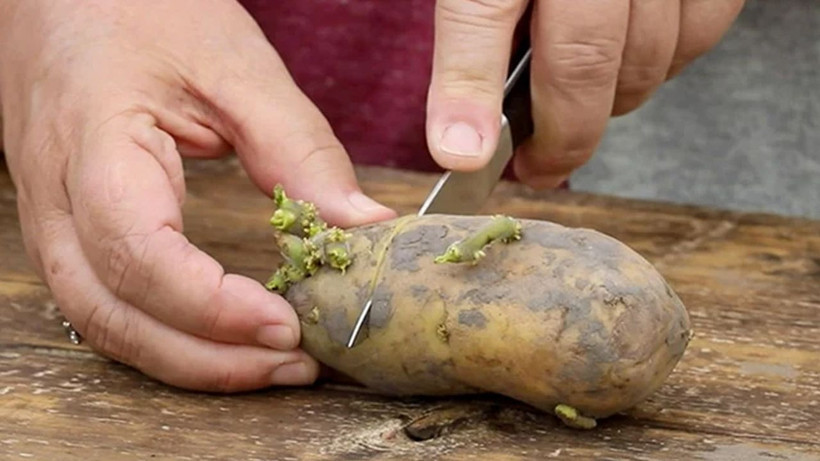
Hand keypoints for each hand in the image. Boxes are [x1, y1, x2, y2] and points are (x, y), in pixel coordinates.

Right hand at [0, 0, 394, 390]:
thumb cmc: (147, 8)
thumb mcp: (236, 67)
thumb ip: (299, 149)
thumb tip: (364, 226)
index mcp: (94, 144)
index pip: (138, 253)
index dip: (213, 306)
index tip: (288, 323)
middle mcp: (55, 196)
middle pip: (113, 314)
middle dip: (207, 357)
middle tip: (293, 362)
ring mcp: (50, 216)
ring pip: (103, 322)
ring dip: (188, 358)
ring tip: (268, 363)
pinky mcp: (67, 224)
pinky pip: (105, 302)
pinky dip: (165, 334)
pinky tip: (220, 337)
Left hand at [425, 0, 745, 186]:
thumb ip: (478, 19)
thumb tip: (462, 131)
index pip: (482, 9)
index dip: (468, 91)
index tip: (462, 157)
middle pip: (581, 58)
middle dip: (561, 135)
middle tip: (537, 167)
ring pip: (646, 56)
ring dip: (611, 105)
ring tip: (579, 114)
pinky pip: (700, 29)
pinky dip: (666, 65)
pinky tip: (631, 67)